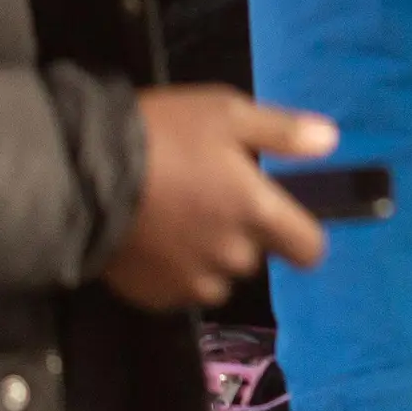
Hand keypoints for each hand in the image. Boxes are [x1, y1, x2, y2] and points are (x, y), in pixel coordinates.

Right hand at [105, 88, 333, 307]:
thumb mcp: (226, 113)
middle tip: (205, 196)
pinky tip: (151, 239)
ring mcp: (192, 281)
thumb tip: (329, 142)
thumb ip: (283, 132)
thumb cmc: (161, 135)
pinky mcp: (155, 297)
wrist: (82, 174)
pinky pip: (180, 288)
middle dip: (239, 232)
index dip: (302, 236)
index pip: (309, 249)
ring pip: (217, 275)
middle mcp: (233, 256)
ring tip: (174, 218)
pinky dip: (172, 270)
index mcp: (258, 213)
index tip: (285, 219)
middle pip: (255, 255)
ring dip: (207, 255)